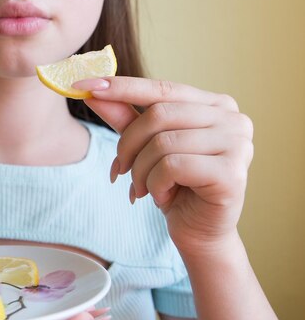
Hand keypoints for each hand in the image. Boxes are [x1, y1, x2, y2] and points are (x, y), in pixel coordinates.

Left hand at [76, 76, 253, 255]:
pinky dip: (155, 184)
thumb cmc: (176, 186)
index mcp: (215, 105)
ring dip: (140, 171)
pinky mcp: (232, 172)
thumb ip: (125, 117)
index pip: (162, 89)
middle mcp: (232, 118)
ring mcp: (237, 144)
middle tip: (119, 171)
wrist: (199, 233)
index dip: (122, 88)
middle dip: (127, 146)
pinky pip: (172, 166)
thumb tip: (92, 90)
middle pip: (158, 115)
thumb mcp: (145, 147)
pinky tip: (163, 197)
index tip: (82, 86)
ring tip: (143, 189)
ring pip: (162, 143)